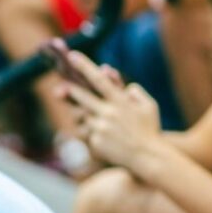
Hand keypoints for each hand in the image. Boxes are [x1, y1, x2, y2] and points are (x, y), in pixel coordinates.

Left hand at [57, 51, 162, 169]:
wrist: (148, 157)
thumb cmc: (151, 130)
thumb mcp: (150, 106)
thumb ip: (136, 92)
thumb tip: (124, 86)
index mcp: (120, 102)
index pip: (99, 80)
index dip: (85, 66)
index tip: (73, 56)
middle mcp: (108, 113)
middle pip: (82, 97)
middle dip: (70, 90)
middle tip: (60, 87)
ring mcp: (100, 128)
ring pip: (84, 117)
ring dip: (85, 115)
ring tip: (97, 121)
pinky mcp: (96, 142)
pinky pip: (88, 133)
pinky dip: (94, 132)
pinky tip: (106, 138)